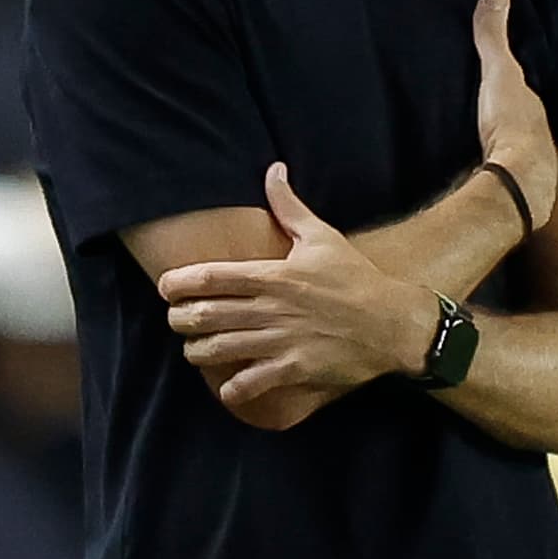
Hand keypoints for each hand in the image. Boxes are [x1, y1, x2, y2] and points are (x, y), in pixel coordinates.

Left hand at [161, 165, 436, 430]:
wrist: (392, 322)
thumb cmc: (355, 278)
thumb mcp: (322, 237)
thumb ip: (289, 206)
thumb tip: (273, 170)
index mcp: (274, 275)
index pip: (211, 277)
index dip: (178, 283)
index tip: (165, 287)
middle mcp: (272, 308)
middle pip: (206, 315)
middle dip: (180, 320)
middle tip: (175, 321)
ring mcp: (281, 340)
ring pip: (220, 350)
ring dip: (198, 352)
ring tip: (194, 350)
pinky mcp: (295, 369)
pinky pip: (251, 383)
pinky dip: (233, 389)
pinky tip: (227, 387)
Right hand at [472, 0, 557, 233]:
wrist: (517, 183)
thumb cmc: (513, 125)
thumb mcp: (500, 73)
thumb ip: (494, 37)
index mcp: (533, 105)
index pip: (524, 85)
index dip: (512, 77)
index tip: (501, 69)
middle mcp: (534, 132)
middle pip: (518, 114)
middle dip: (504, 108)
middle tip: (483, 99)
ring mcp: (522, 161)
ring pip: (509, 141)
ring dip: (495, 135)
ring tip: (474, 129)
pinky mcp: (504, 184)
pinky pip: (493, 164)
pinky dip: (484, 158)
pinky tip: (470, 161)